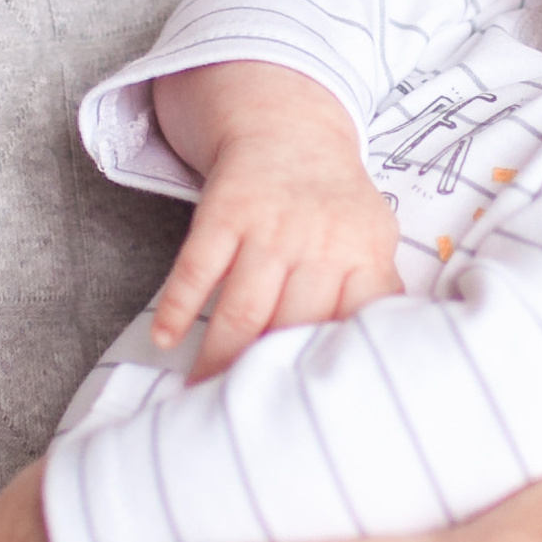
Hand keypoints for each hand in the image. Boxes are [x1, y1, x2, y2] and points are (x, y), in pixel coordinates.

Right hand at [148, 62, 399, 377]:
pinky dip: (178, 306)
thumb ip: (375, 293)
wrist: (290, 125)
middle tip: (247, 416)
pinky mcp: (224, 210)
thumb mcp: (372, 237)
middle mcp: (318, 240)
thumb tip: (376, 362)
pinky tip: (165, 339)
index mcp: (362, 252)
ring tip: (201, 395)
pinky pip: (197, 268)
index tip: (309, 406)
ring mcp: (269, 225)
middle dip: (267, 375)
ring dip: (219, 357)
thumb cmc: (334, 201)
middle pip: (292, 325)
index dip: (327, 367)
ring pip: (243, 309)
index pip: (352, 323)